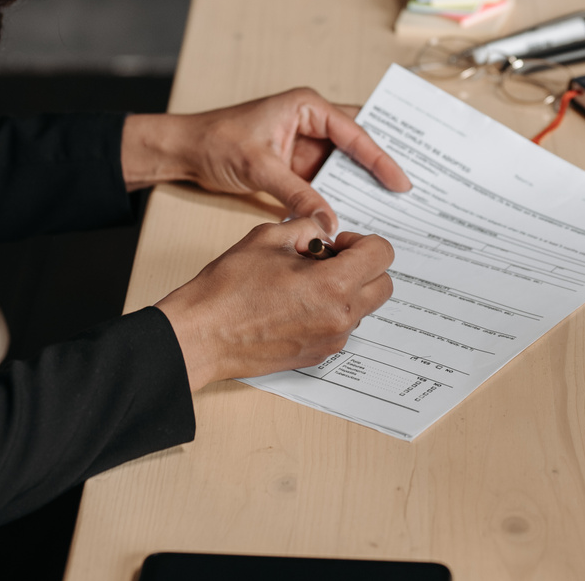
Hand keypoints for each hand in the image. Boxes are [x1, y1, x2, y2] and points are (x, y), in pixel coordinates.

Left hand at [121, 87, 410, 235]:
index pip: (354, 132)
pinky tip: (358, 213)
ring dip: (364, 185)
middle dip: (382, 166)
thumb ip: (296, 194)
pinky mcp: (297, 166)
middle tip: (411, 192)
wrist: (185, 151)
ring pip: (345, 165)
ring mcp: (305, 145)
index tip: (401, 182)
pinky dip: (341, 196)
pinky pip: (328, 181)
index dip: (381, 158)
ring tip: (393, 207)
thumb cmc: (216, 142)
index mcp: (307, 106)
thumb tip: (327, 220)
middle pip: (358, 145)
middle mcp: (311, 121)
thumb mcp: (259, 168)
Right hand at [155, 221, 395, 389]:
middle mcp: (341, 318)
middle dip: (363, 266)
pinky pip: (342, 327)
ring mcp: (331, 341)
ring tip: (304, 283)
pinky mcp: (318, 356)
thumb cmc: (228, 287)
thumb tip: (323, 232)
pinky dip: (331, 311)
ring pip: (363, 308)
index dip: (360, 241)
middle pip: (383, 285)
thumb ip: (307, 227)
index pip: (382, 255)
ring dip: (347, 290)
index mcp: (334, 285)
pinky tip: (295, 304)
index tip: (335, 244)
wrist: (201, 335)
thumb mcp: (269, 237)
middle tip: (327, 260)